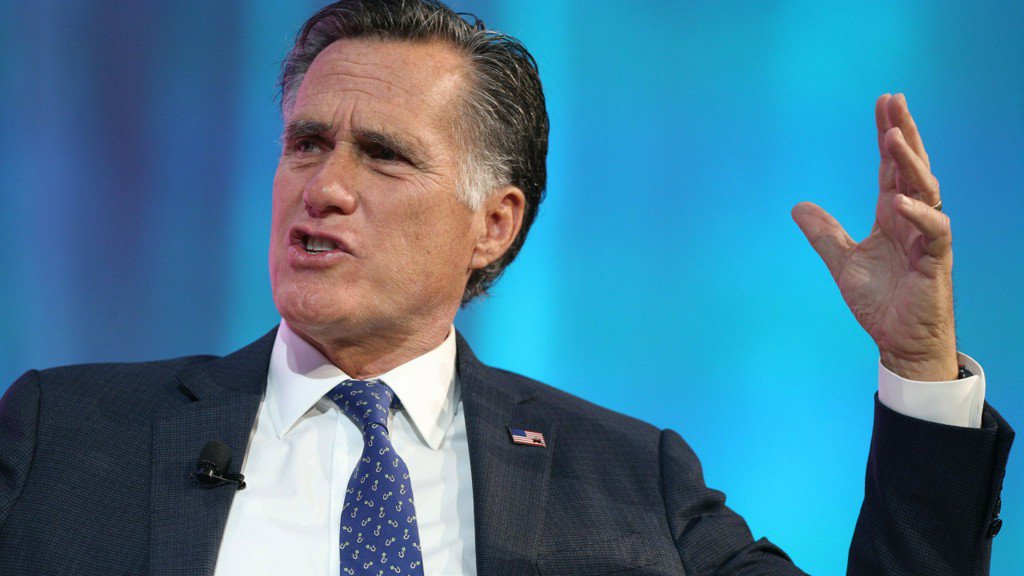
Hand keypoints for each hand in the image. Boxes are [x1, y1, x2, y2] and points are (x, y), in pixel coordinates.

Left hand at [792, 94, 957, 380]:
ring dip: (910, 164)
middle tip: (894, 101)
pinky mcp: (935, 262)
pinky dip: (917, 214)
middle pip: (911, 168)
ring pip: (925, 190)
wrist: (900, 342)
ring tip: (893, 138)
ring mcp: (926, 239)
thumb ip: (824, 234)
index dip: (887, 136)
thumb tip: (797, 206)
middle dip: (903, 134)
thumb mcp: (843, 262)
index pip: (890, 168)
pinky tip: (898, 200)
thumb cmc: (881, 302)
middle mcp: (911, 220)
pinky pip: (933, 232)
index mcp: (891, 217)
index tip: (883, 103)